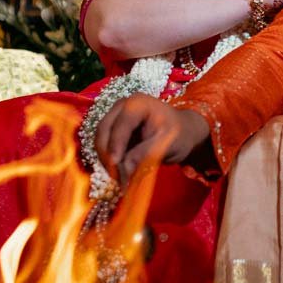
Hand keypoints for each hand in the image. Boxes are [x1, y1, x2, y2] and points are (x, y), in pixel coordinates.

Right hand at [94, 95, 210, 184]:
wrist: (183, 132)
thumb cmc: (179, 136)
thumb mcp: (166, 145)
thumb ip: (145, 155)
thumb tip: (124, 170)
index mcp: (137, 104)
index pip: (119, 126)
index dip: (115, 147)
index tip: (115, 168)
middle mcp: (122, 106)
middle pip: (103, 131)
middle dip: (107, 156)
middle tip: (116, 178)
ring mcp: (115, 115)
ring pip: (100, 139)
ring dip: (106, 159)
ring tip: (119, 178)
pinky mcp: (113, 127)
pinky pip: (104, 144)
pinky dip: (108, 158)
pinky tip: (118, 172)